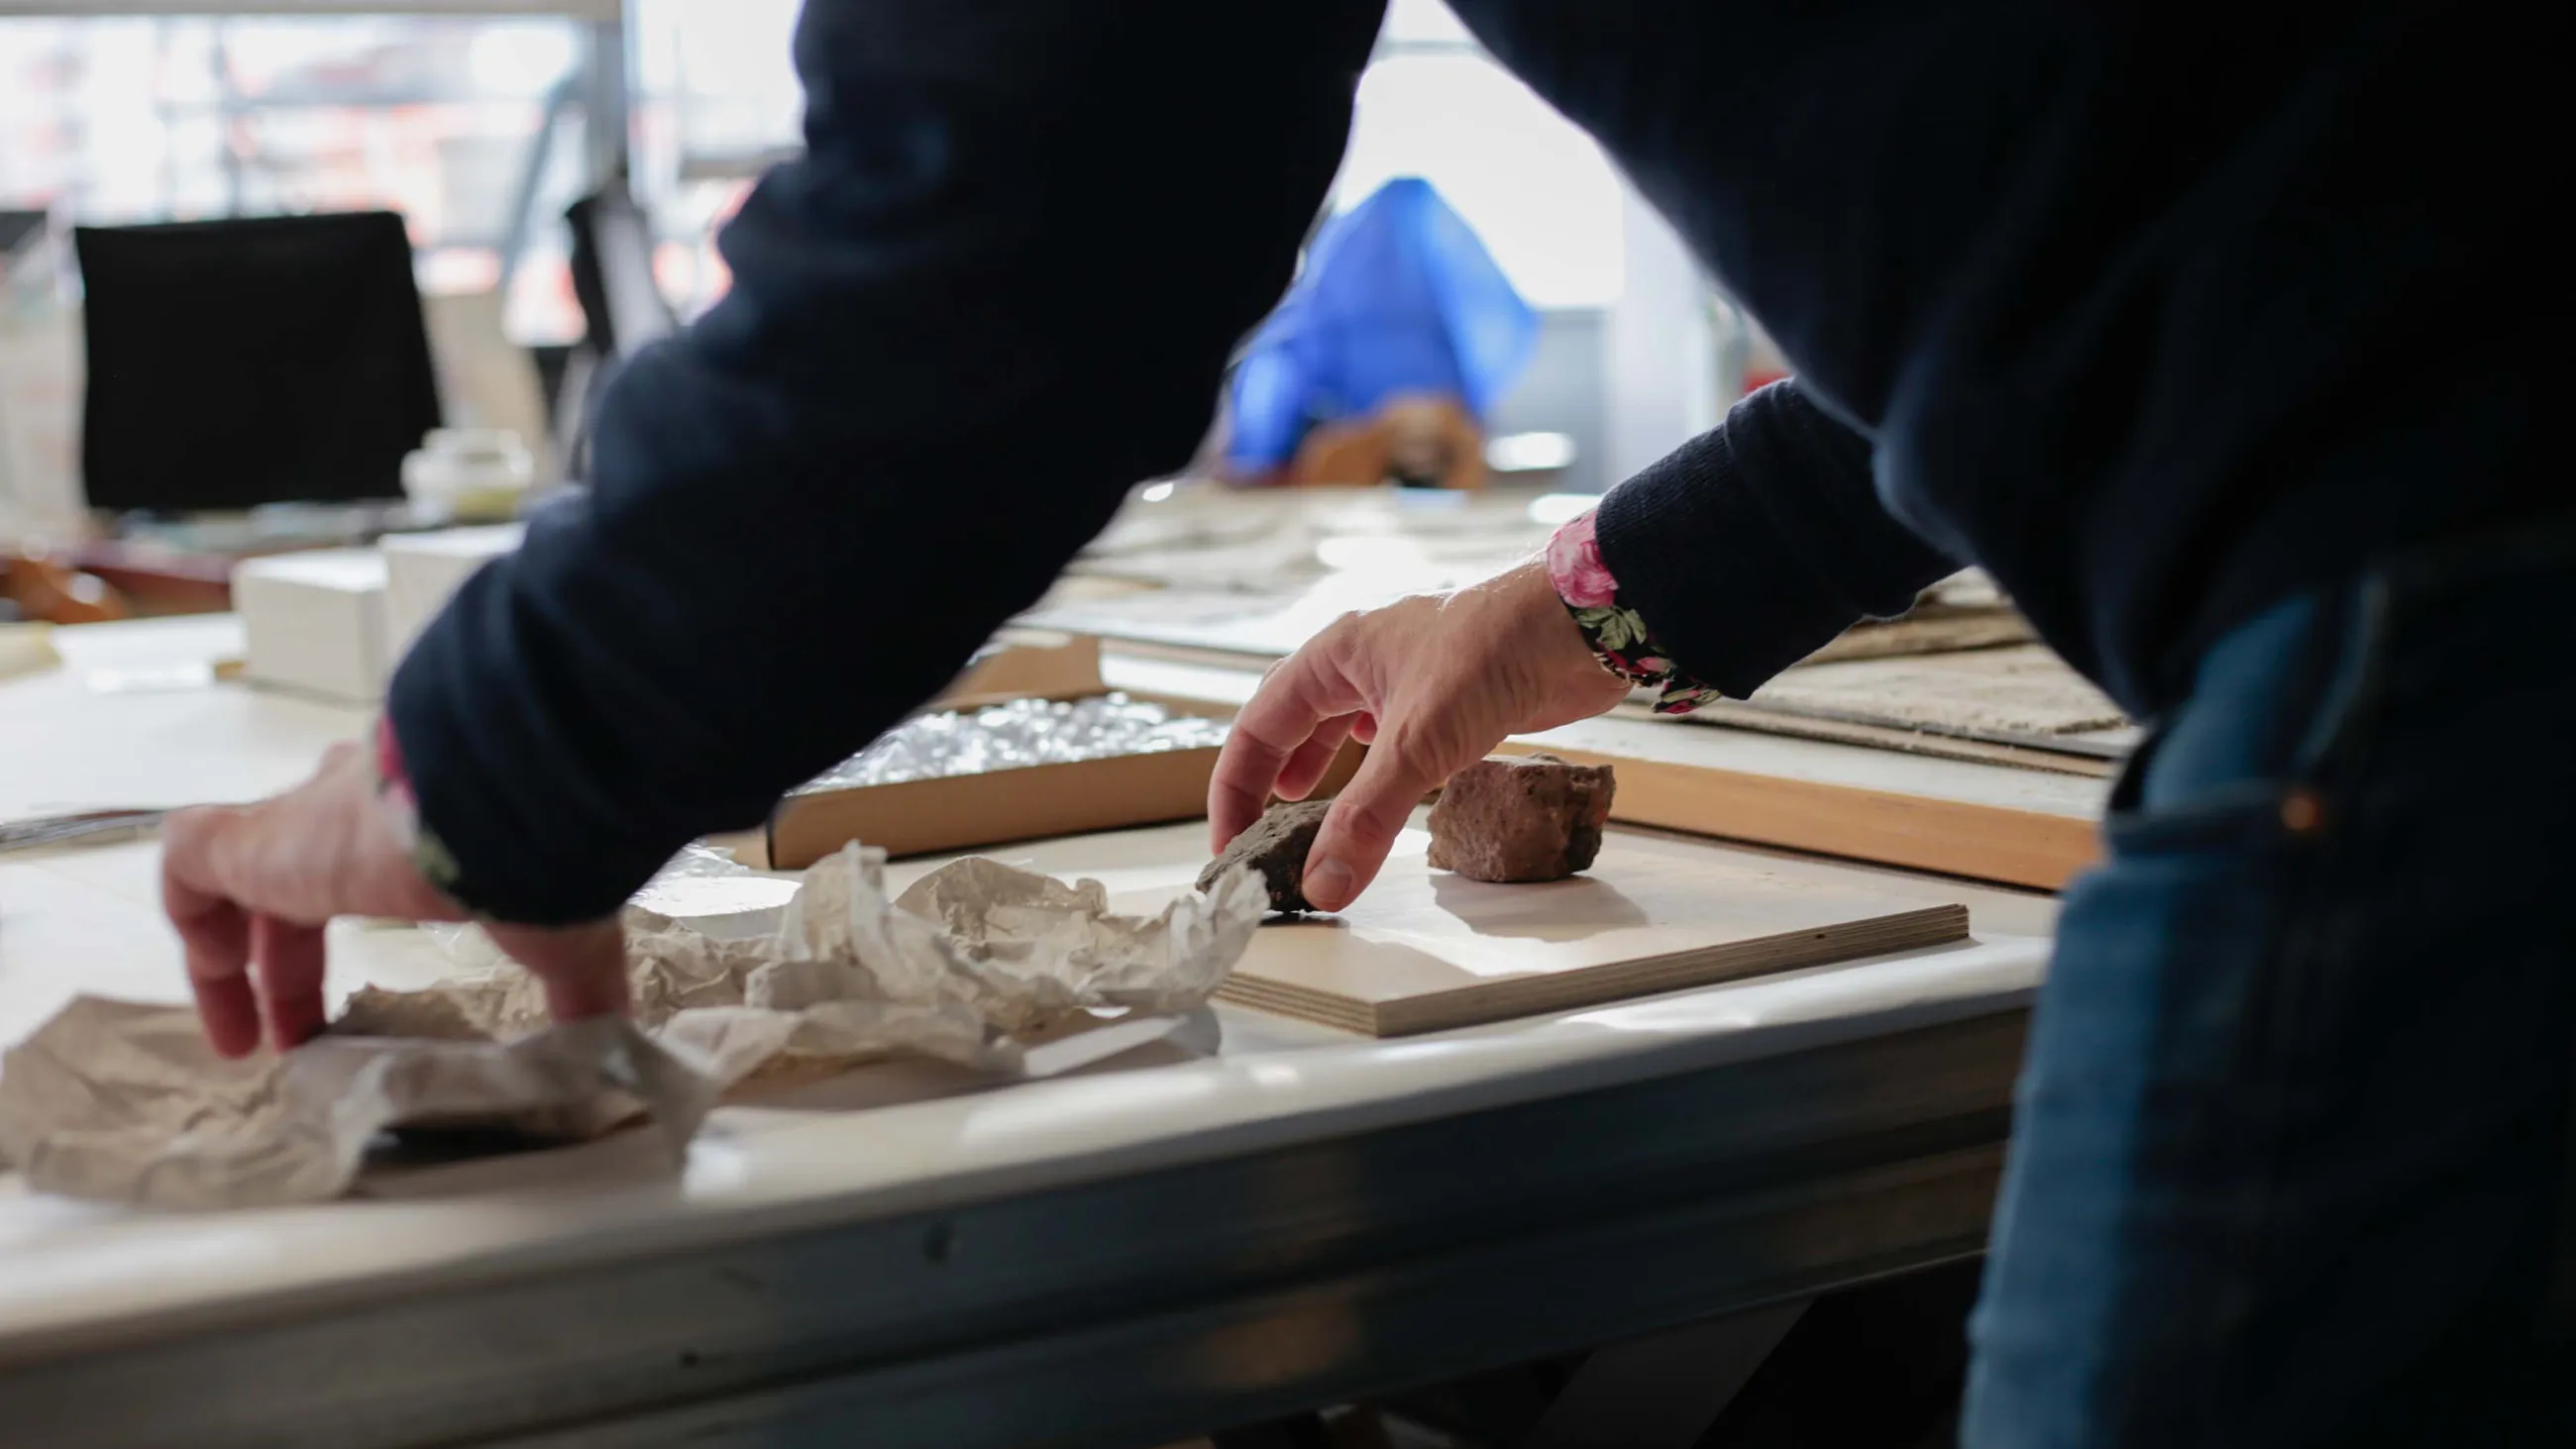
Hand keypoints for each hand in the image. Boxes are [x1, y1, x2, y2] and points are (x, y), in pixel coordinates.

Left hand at [161, 738, 629, 1057]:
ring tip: (243, 1039)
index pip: (359, 865)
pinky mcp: (250, 833)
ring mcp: (295, 819)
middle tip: (299, 1040)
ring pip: (236, 877)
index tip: (350, 1006)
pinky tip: (219, 979)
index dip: (350, 935)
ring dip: (233, 958)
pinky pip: (191, 864)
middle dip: (289, 964)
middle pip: (293, 886)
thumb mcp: (562, 936)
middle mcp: (348, 809)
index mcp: (414, 820)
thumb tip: (617, 1044)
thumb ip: (579, 989)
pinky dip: (194, 920)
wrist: (498, 791)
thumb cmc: (538, 849)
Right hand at [1209, 557, 1629, 910]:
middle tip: (1261, 838)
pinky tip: (1383, 791)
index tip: (1232, 845)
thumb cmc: (1492, 653)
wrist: (1581, 626)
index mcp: (1334, 655)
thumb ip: (1365, 819)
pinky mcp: (1450, 697)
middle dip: (1270, 782)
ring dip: (1320, 772)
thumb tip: (1322, 886)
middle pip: (1291, 724)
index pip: (1257, 727)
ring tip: (1304, 815)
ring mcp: (1407, 676)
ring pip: (1343, 728)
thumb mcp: (1416, 746)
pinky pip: (1393, 738)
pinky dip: (1376, 770)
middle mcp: (1362, 660)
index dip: (1237, 789)